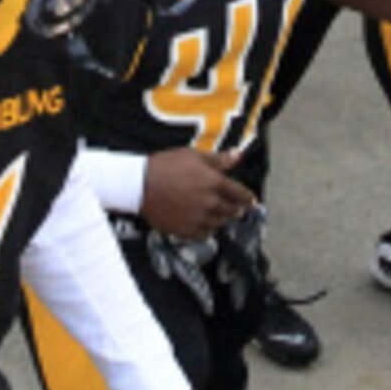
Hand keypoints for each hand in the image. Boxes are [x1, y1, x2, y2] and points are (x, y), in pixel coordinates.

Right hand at [138, 149, 252, 240]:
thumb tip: (238, 155)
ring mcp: (198, 218)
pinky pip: (203, 235)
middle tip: (236, 209)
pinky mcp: (185, 230)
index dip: (247, 198)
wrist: (139, 184)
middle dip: (235, 209)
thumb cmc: (165, 165)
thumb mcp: (193, 155)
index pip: (240, 194)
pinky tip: (202, 224)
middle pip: (231, 211)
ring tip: (217, 215)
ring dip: (220, 219)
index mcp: (214, 183)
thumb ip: (219, 159)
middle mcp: (210, 203)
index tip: (251, 201)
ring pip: (218, 224)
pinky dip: (206, 230)